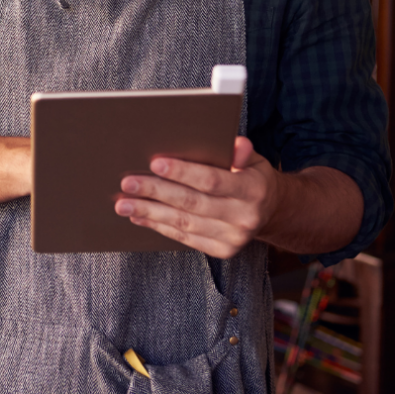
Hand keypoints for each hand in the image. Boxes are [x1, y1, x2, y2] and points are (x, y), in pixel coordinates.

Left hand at [113, 136, 280, 258]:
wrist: (271, 211)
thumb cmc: (251, 176)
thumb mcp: (253, 159)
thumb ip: (241, 151)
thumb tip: (235, 143)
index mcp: (253, 190)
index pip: (212, 180)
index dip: (183, 172)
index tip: (155, 163)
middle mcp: (244, 217)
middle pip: (192, 203)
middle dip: (156, 192)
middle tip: (128, 183)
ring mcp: (232, 238)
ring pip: (184, 223)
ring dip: (150, 212)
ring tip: (124, 203)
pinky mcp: (221, 250)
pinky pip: (184, 237)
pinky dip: (158, 226)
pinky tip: (139, 216)